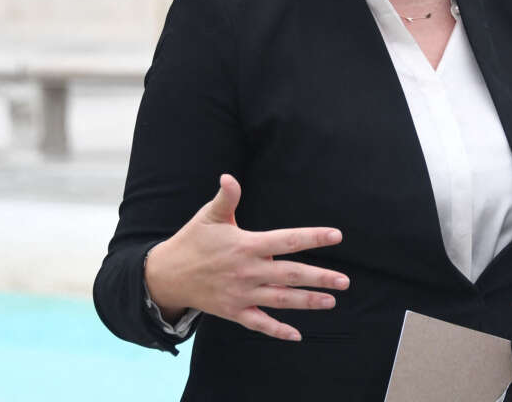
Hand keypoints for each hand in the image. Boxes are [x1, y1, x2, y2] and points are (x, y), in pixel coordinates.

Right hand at [144, 173, 348, 340]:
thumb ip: (225, 198)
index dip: (312, 237)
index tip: (336, 235)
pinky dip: (277, 330)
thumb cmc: (192, 241)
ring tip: (332, 301)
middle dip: (319, 278)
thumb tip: (229, 177)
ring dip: (307, 302)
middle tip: (345, 281)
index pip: (287, 240)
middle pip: (290, 275)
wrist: (166, 276)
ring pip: (281, 300)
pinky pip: (259, 324)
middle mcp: (247, 271)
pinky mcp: (234, 312)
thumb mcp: (208, 216)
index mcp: (246, 245)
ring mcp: (241, 294)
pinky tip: (297, 335)